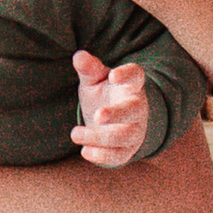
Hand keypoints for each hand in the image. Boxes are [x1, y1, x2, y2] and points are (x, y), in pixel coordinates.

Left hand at [71, 52, 149, 168]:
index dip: (127, 75)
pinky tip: (84, 151)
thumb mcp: (95, 80)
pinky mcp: (127, 150)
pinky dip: (102, 156)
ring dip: (99, 137)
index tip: (114, 75)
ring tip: (75, 133)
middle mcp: (137, 108)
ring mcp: (135, 130)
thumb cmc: (104, 95)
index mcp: (131, 86)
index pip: (136, 76)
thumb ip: (89, 69)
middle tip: (97, 115)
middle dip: (117, 114)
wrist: (113, 122)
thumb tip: (79, 56)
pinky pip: (118, 156)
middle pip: (132, 111)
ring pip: (123, 136)